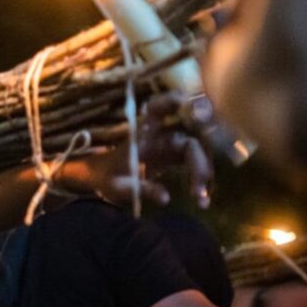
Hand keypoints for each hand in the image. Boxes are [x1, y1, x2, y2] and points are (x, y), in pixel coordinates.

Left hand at [81, 92, 212, 208]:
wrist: (103, 178)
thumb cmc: (108, 177)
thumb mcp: (120, 186)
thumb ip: (142, 189)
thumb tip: (166, 198)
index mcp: (144, 136)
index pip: (159, 113)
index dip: (174, 105)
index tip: (187, 107)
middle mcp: (161, 136)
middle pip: (191, 142)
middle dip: (200, 164)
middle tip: (198, 191)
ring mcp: (170, 146)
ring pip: (197, 154)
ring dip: (203, 175)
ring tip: (201, 201)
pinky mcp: (175, 157)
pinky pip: (194, 164)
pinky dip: (200, 179)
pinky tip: (202, 200)